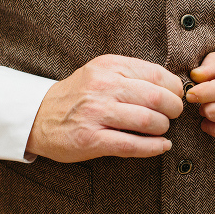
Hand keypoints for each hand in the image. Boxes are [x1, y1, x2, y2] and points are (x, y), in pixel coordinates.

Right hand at [26, 54, 183, 162]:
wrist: (38, 116)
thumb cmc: (77, 96)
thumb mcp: (100, 72)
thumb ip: (130, 74)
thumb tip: (172, 85)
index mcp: (108, 66)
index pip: (157, 74)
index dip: (174, 88)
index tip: (175, 96)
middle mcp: (102, 87)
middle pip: (157, 98)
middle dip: (173, 110)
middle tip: (173, 115)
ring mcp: (95, 113)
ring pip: (147, 121)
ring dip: (163, 128)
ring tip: (161, 130)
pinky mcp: (91, 139)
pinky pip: (132, 144)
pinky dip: (154, 147)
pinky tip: (161, 146)